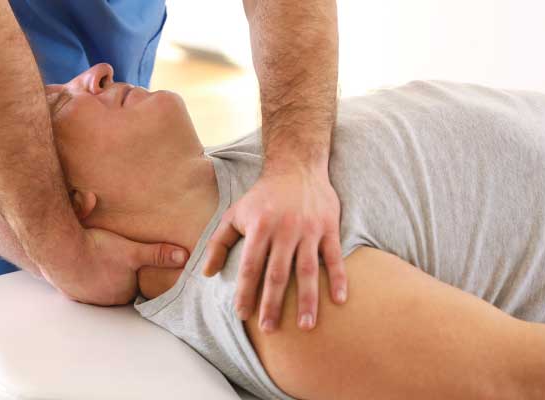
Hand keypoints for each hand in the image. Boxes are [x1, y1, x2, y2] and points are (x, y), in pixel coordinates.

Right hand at [41, 228, 187, 305]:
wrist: (61, 250)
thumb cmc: (98, 250)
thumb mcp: (132, 250)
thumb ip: (158, 255)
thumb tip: (183, 257)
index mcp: (123, 293)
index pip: (134, 287)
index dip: (134, 275)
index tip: (131, 264)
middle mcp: (104, 301)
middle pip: (116, 289)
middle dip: (116, 278)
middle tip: (114, 260)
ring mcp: (85, 298)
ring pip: (97, 289)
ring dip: (98, 278)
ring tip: (98, 261)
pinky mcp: (68, 291)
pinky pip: (78, 286)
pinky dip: (80, 276)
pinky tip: (80, 263)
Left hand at [201, 169, 346, 331]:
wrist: (296, 166)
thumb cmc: (262, 196)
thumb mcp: (235, 214)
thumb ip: (218, 243)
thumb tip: (206, 273)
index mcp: (260, 228)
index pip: (251, 266)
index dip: (246, 292)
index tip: (243, 315)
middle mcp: (285, 230)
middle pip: (278, 274)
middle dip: (273, 304)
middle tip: (269, 329)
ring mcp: (309, 230)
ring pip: (308, 270)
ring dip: (308, 300)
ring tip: (306, 326)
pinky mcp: (328, 228)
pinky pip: (334, 257)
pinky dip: (338, 279)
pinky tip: (338, 301)